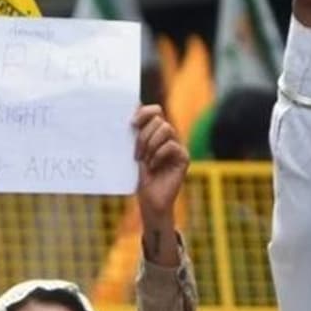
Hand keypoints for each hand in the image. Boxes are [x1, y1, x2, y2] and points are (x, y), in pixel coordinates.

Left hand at [133, 105, 187, 225]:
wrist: (149, 200)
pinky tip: (153, 166)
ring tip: (144, 159)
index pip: (154, 110)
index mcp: (154, 131)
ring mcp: (177, 146)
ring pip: (166, 128)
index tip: (131, 123)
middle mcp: (167, 136)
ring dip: (151, 144)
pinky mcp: (183, 157)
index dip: (144, 112)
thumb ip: (133, 134)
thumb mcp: (131, 152)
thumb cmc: (137, 177)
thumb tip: (127, 116)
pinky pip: (172, 145)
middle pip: (158, 118)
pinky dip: (159, 155)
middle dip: (144, 135)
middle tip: (136, 153)